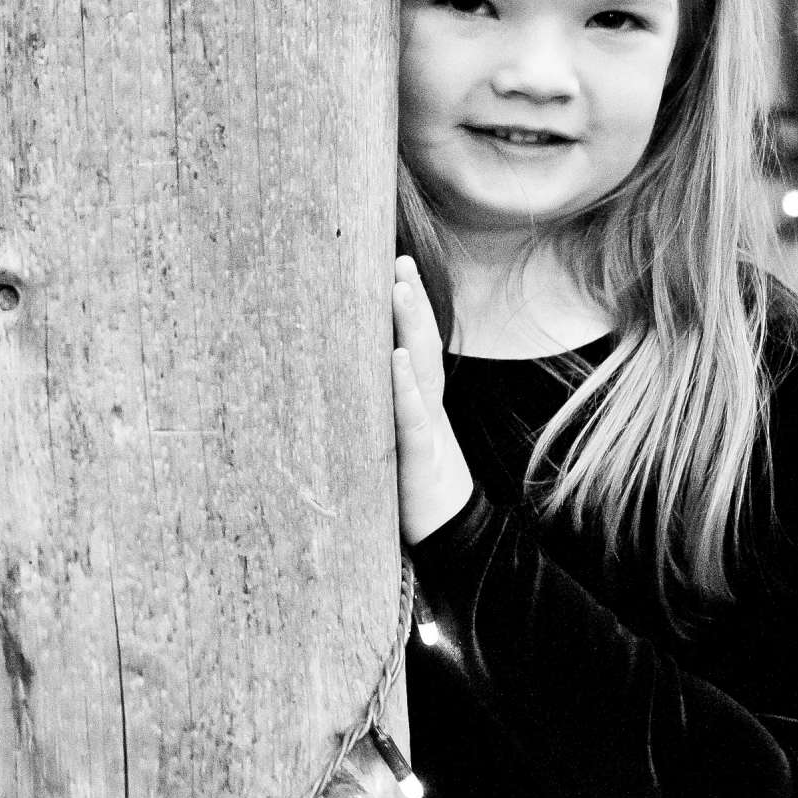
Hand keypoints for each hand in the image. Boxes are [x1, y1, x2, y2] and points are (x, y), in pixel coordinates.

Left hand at [391, 257, 474, 544]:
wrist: (448, 538)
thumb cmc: (413, 490)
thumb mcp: (393, 444)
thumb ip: (379, 414)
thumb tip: (348, 383)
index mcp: (420, 403)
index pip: (414, 346)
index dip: (409, 308)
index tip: (395, 267)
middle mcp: (426, 408)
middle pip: (420, 344)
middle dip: (411, 301)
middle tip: (399, 259)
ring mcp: (427, 430)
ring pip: (420, 370)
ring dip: (409, 327)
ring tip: (398, 289)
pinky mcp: (418, 459)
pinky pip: (411, 418)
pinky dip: (404, 388)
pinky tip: (394, 360)